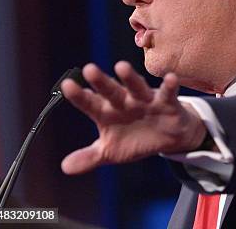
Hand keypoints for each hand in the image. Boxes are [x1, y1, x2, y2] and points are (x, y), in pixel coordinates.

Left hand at [60, 61, 205, 174]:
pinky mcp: (167, 102)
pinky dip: (170, 86)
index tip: (66, 86)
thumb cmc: (135, 139)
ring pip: (137, 87)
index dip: (79, 96)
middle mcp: (124, 102)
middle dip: (101, 82)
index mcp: (107, 112)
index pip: (90, 103)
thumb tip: (65, 167)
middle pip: (111, 91)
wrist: (167, 137)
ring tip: (121, 67)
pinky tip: (170, 78)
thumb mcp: (111, 151)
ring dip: (130, 78)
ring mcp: (145, 100)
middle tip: (88, 70)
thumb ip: (89, 157)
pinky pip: (168, 93)